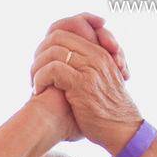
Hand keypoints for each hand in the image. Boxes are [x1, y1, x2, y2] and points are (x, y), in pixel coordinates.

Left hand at [31, 19, 141, 152]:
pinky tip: (39, 91)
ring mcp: (90, 68)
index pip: (68, 28)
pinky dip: (40, 79)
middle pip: (57, 37)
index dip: (47, 43)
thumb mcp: (100, 81)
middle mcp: (96, 55)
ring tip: (35, 84)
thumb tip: (60, 66)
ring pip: (53, 52)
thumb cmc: (107, 110)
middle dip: (40, 53)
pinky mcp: (82, 83)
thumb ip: (85, 68)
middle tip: (34, 73)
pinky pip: (53, 69)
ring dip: (37, 68)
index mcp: (99, 51)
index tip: (41, 63)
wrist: (122, 129)